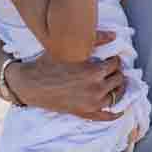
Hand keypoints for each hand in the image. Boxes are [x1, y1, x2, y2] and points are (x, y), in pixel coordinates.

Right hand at [10, 33, 124, 120]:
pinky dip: (116, 112)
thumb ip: (95, 40)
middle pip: (118, 79)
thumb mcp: (69, 49)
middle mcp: (95, 89)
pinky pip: (108, 116)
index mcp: (93, 72)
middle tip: (111, 69)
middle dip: (116, 72)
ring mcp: (91, 104)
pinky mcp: (85, 113)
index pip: (115, 64)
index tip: (110, 58)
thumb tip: (115, 35)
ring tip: (113, 82)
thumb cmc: (48, 64)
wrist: (31, 85)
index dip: (114, 59)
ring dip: (117, 88)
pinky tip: (120, 109)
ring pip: (116, 95)